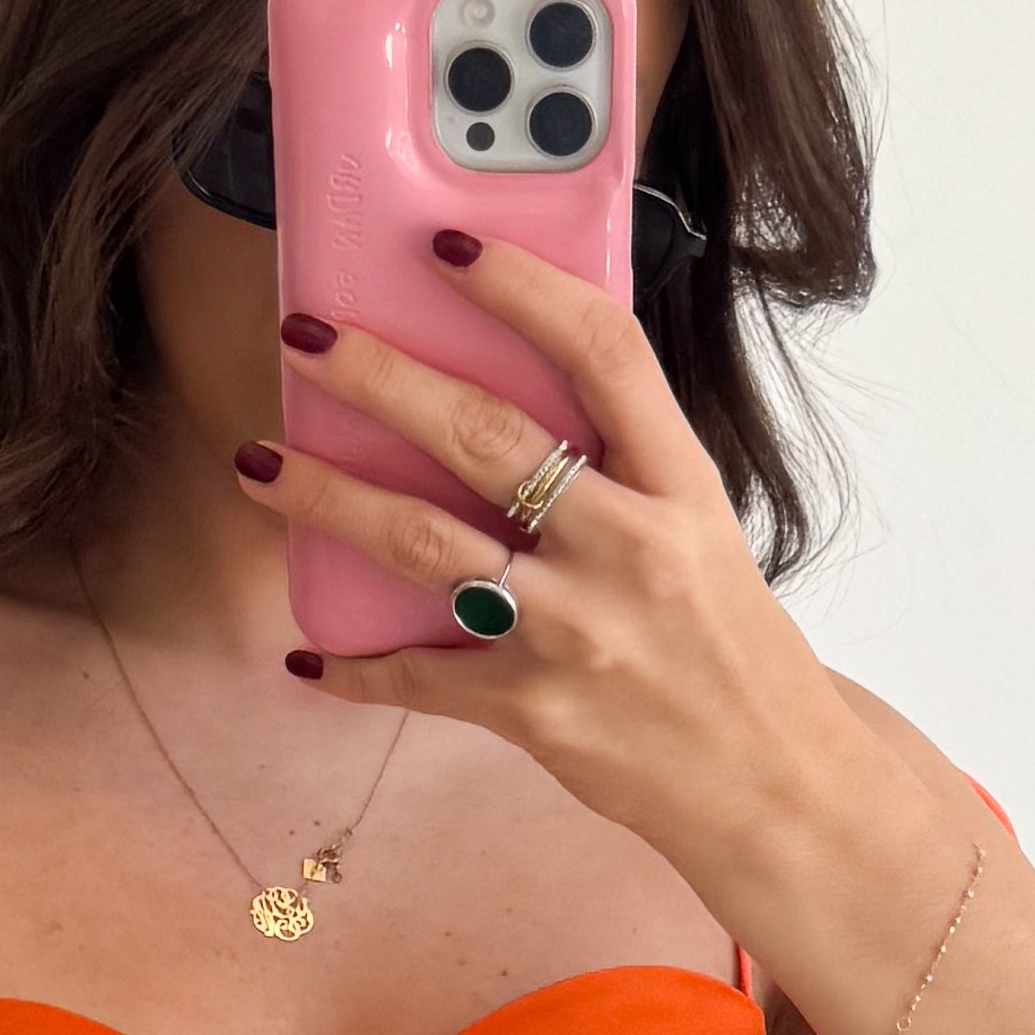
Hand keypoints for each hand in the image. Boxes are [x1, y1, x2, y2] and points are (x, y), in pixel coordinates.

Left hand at [241, 236, 923, 957]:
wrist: (777, 787)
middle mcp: (629, 549)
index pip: (602, 353)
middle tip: (306, 337)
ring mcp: (576, 631)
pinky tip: (308, 654)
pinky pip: (418, 676)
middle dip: (381, 377)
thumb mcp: (704, 535)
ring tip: (257, 462)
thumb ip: (623, 469)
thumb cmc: (732, 653)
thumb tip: (511, 397)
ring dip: (326, 497)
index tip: (448, 247)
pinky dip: (355, 667)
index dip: (521, 288)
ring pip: (425, 543)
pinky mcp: (534, 710)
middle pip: (486, 435)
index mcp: (680, 488)